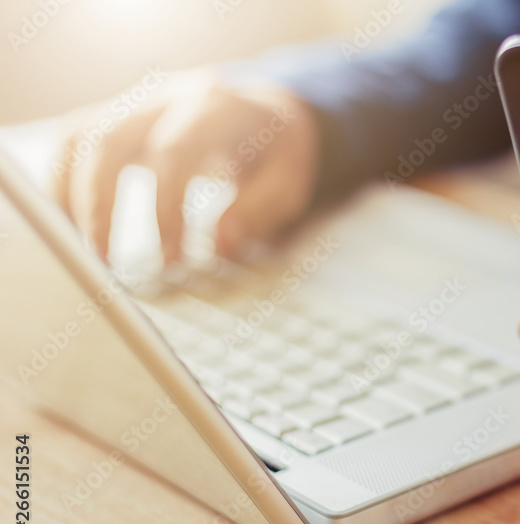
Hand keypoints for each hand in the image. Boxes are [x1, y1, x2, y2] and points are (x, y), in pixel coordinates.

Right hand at [50, 70, 319, 262]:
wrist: (269, 113)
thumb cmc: (278, 154)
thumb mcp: (289, 183)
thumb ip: (260, 211)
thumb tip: (223, 243)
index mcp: (217, 109)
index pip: (175, 155)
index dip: (166, 211)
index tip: (171, 261)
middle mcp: (168, 98)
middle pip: (113, 142)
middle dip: (103, 206)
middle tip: (108, 263)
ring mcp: (137, 103)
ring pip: (82, 138)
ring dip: (74, 196)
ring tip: (82, 248)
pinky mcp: (117, 115)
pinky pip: (73, 140)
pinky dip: (63, 181)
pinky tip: (69, 223)